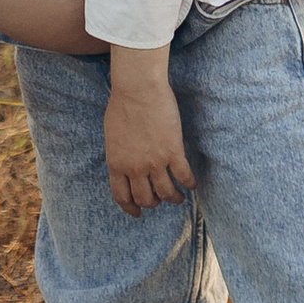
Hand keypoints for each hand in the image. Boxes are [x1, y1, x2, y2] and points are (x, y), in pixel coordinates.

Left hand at [104, 48, 194, 215]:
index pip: (122, 196)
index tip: (137, 213)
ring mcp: (154, 162)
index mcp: (116, 164)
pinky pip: (184, 177)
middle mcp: (135, 168)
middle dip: (153, 203)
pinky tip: (192, 184)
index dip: (130, 208)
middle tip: (160, 200)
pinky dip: (189, 184)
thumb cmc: (122, 105)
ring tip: (178, 197)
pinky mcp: (173, 152)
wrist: (138, 89)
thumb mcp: (112, 136)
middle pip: (145, 199)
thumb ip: (118, 154)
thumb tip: (123, 165)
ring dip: (173, 198)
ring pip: (166, 193)